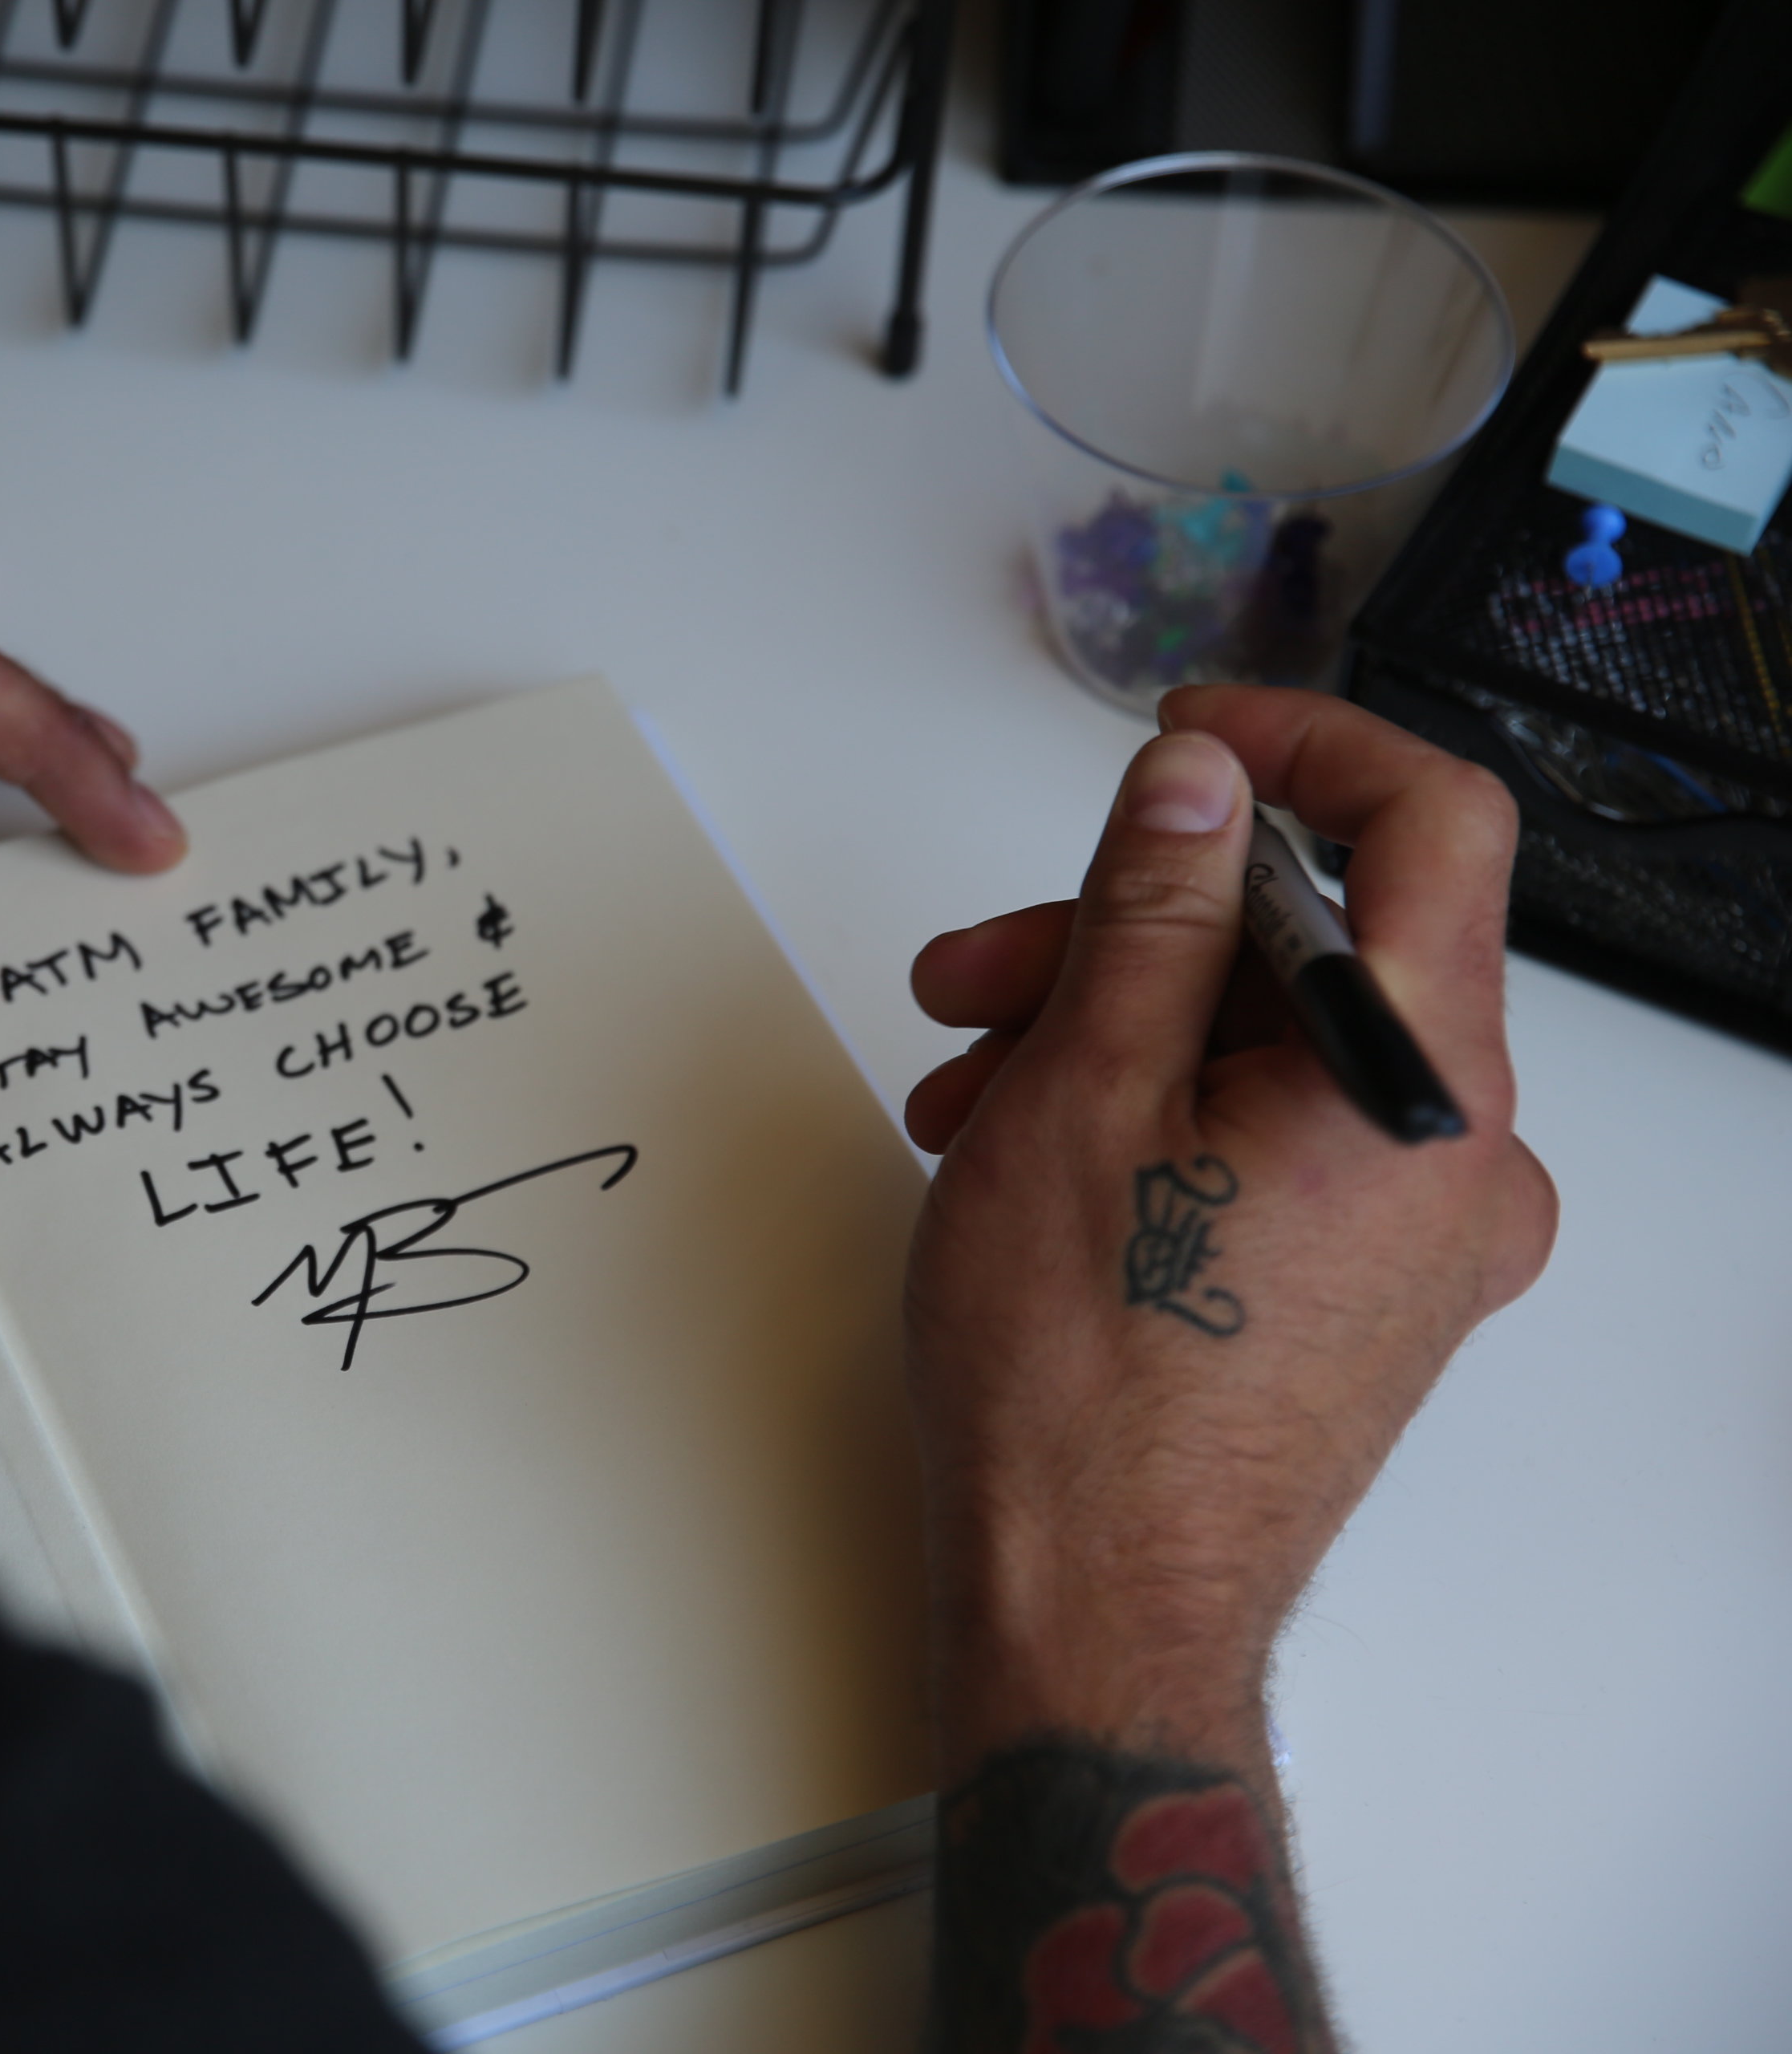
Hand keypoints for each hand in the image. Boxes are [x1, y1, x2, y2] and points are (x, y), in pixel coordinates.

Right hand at [901, 686, 1557, 1786]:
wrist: (1092, 1611)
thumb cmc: (1083, 1392)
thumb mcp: (1081, 1095)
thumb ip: (1151, 910)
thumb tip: (1193, 782)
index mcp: (1423, 1089)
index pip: (1432, 824)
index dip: (1305, 743)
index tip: (1187, 738)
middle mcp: (1464, 1157)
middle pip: (1318, 946)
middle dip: (1131, 930)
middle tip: (981, 970)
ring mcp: (1428, 1233)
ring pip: (1279, 1044)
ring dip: (1119, 1026)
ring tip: (968, 1086)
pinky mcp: (1375, 1287)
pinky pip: (1284, 1134)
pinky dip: (1164, 1108)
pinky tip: (1033, 1147)